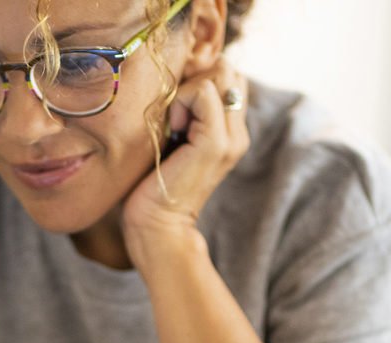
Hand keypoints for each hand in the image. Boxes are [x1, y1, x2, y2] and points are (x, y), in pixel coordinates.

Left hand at [121, 60, 249, 270]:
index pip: (227, 75)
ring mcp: (231, 137)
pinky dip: (181, 101)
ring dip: (187, 89)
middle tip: (174, 113)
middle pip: (227, 69)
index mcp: (230, 130)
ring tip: (173, 124)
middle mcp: (237, 132)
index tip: (175, 109)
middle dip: (195, 78)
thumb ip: (184, 111)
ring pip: (219, 74)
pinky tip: (171, 129)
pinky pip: (203, 91)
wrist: (157, 226)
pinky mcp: (216, 142)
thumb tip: (178, 75)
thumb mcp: (172, 138)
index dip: (198, 78)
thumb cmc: (153, 184)